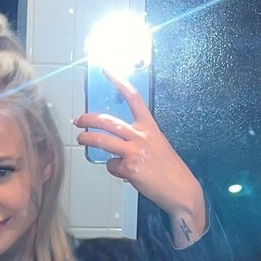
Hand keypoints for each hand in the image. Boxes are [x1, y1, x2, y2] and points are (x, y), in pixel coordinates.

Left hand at [76, 72, 206, 245]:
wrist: (181, 190)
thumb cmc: (169, 169)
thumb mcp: (158, 145)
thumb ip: (139, 140)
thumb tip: (118, 144)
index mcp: (150, 127)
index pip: (133, 98)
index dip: (119, 82)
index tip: (107, 70)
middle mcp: (141, 136)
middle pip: (108, 121)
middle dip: (89, 119)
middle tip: (79, 120)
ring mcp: (135, 151)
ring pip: (103, 140)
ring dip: (88, 138)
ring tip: (81, 138)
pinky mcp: (129, 168)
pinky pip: (112, 165)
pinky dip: (114, 169)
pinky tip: (125, 174)